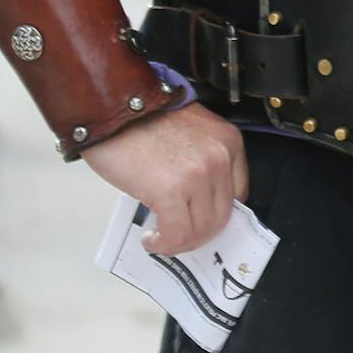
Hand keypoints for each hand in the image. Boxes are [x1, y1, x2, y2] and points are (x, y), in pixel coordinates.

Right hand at [83, 105, 247, 256]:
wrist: (113, 108)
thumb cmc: (142, 120)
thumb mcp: (191, 133)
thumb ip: (202, 161)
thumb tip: (198, 200)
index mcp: (229, 142)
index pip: (238, 194)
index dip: (215, 213)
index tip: (197, 219)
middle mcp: (220, 158)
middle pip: (222, 215)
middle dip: (198, 233)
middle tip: (175, 234)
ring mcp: (199, 175)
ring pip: (202, 229)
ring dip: (180, 241)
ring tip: (160, 236)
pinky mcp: (172, 190)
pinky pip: (177, 233)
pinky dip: (164, 244)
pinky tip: (151, 238)